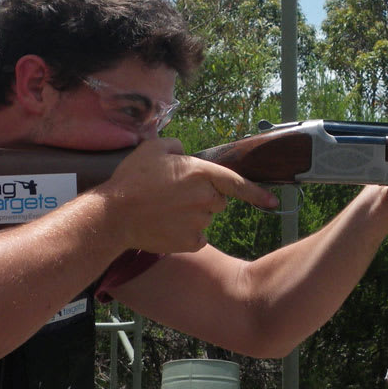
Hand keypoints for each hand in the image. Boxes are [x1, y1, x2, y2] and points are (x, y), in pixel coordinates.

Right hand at [95, 137, 279, 252]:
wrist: (115, 216)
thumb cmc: (133, 179)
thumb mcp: (153, 148)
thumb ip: (177, 146)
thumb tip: (185, 152)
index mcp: (201, 172)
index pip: (237, 182)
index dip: (256, 192)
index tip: (272, 201)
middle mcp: (206, 198)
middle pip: (218, 200)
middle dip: (204, 197)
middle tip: (175, 195)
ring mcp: (200, 221)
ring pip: (206, 218)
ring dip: (193, 214)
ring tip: (165, 209)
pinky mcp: (191, 241)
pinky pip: (197, 236)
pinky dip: (186, 233)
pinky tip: (166, 225)